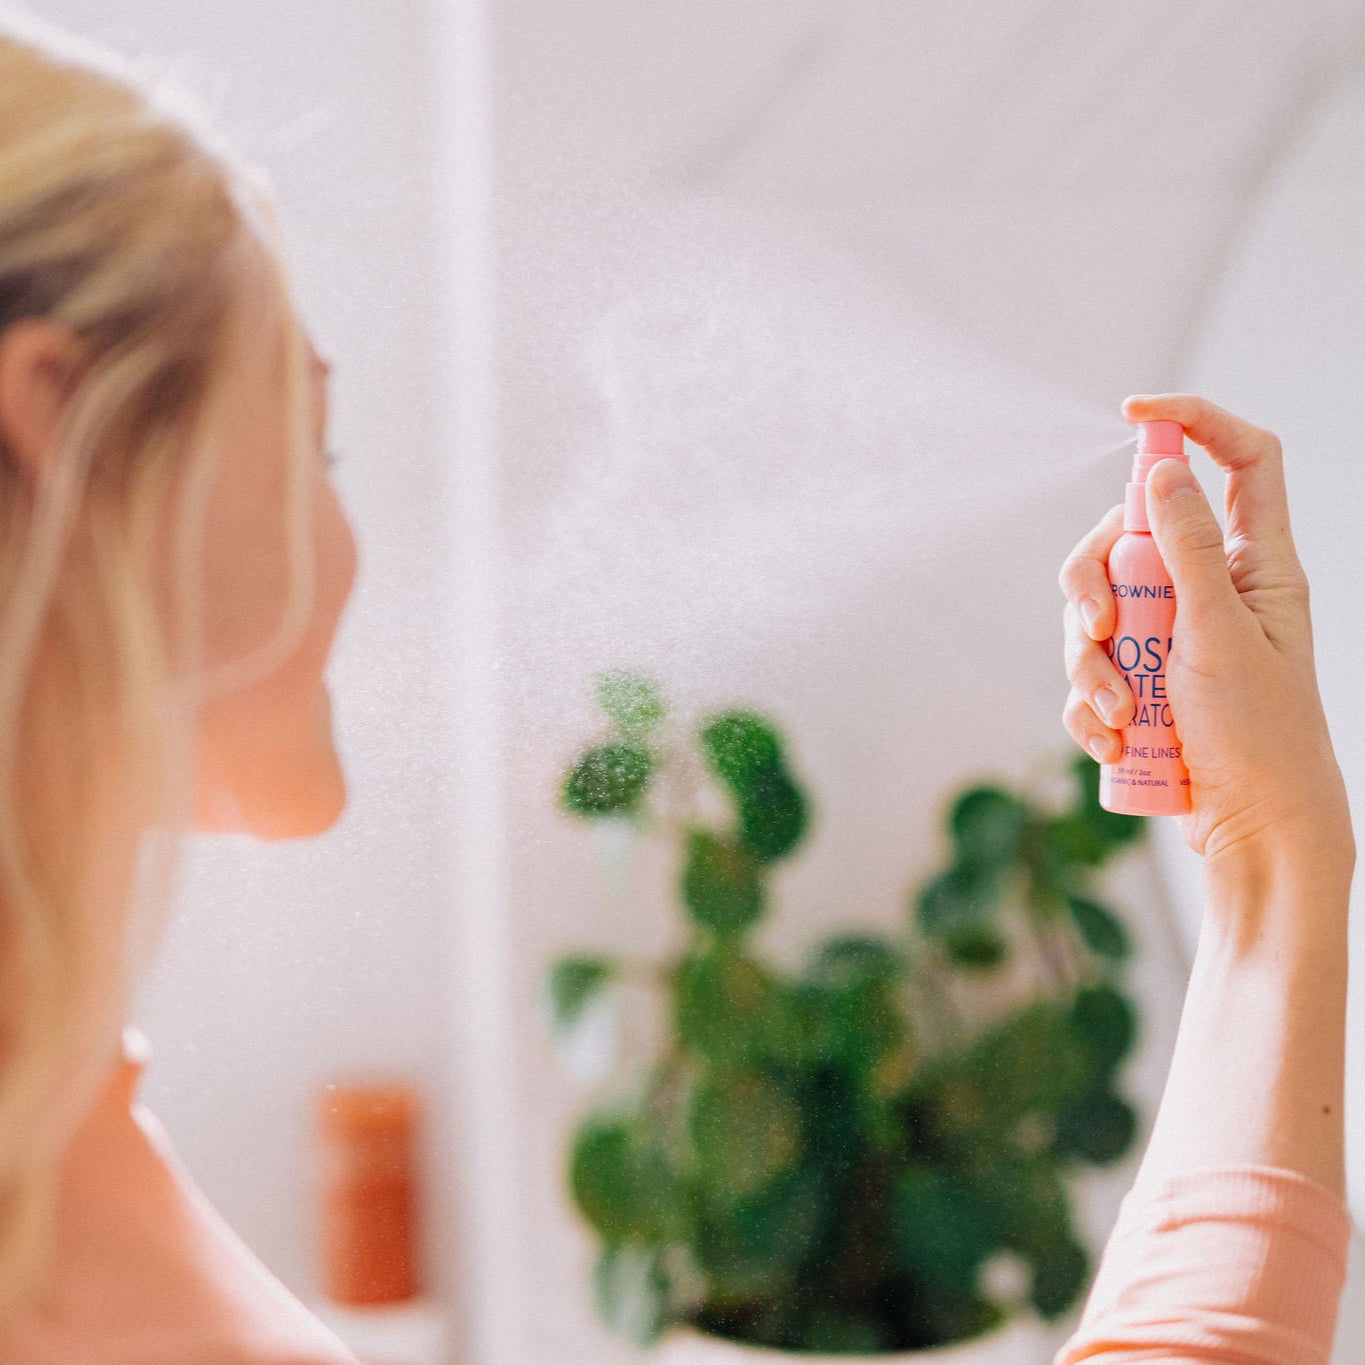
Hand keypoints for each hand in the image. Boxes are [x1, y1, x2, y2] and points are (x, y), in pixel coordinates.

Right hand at [1059, 393, 1353, 866]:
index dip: (1194, 422)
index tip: (1133, 413)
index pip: (1240, 461)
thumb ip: (1190, 549)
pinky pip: (1090, 670)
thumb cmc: (1262, 734)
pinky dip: (1090, 705)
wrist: (1254, 830)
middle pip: (1128, 540)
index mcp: (1257, 564)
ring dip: (1091, 667)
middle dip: (1095, 586)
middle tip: (1099, 629)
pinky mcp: (1141, 682)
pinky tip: (1114, 741)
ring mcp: (1171, 637)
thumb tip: (1162, 468)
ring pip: (1095, 612)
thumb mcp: (1222, 634)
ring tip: (1121, 716)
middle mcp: (1211, 589)